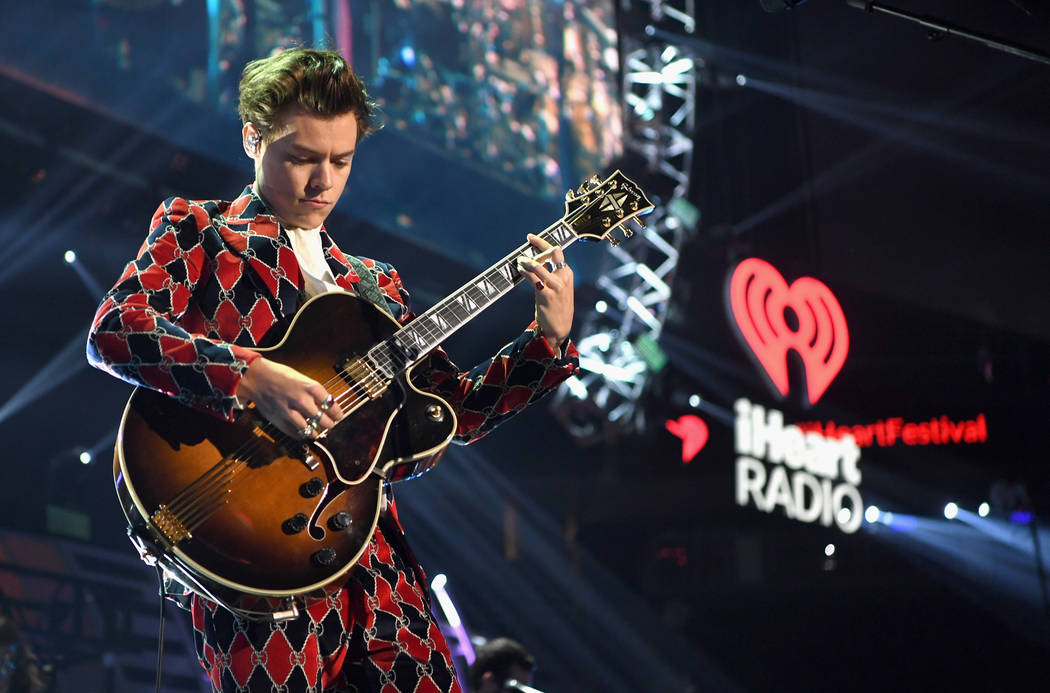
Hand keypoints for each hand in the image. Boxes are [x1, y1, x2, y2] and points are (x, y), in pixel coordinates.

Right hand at [235, 357, 344, 439]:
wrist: (257, 378)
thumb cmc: (280, 375)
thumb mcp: (302, 378)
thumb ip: (314, 392)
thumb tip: (327, 404)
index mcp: (311, 387)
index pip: (331, 405)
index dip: (337, 413)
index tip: (339, 416)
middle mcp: (302, 401)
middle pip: (324, 420)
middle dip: (329, 424)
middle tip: (330, 425)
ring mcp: (291, 412)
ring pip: (310, 431)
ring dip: (316, 432)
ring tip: (318, 432)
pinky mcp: (280, 421)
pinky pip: (296, 434)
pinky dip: (302, 435)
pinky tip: (304, 432)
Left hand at [519, 233, 573, 349]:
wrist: (560, 327)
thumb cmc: (556, 306)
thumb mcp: (558, 288)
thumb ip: (550, 274)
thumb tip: (535, 261)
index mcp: (567, 273)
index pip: (556, 252)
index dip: (542, 243)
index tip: (531, 238)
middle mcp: (564, 277)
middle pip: (552, 253)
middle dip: (538, 246)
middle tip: (526, 246)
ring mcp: (556, 286)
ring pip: (539, 266)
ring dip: (526, 262)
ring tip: (519, 262)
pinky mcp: (546, 295)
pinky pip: (533, 279)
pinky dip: (525, 272)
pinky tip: (520, 270)